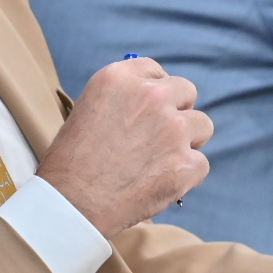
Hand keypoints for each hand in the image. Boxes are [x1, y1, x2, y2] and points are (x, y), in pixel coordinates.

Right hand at [37, 57, 212, 237]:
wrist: (71, 203)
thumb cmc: (71, 162)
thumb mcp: (85, 110)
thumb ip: (121, 100)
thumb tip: (148, 104)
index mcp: (120, 78)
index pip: (154, 70)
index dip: (154, 91)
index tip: (149, 108)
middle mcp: (151, 96)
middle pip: (186, 91)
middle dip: (177, 111)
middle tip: (159, 136)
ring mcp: (173, 129)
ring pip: (202, 126)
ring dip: (187, 142)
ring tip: (160, 162)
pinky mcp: (186, 163)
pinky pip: (201, 163)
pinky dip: (186, 175)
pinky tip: (162, 183)